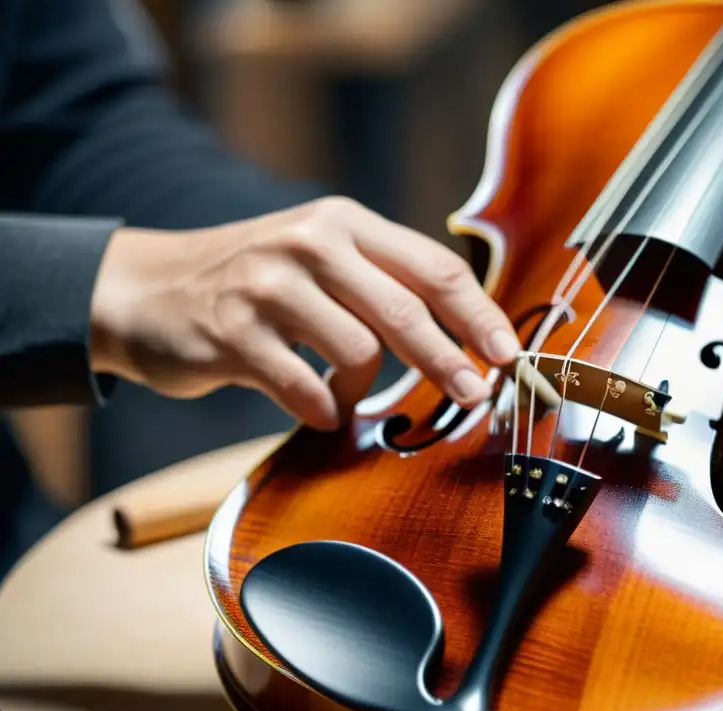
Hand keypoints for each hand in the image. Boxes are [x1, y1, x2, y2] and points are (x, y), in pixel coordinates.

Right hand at [89, 196, 520, 429]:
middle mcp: (309, 244)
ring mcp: (266, 286)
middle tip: (476, 396)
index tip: (508, 354)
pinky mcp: (231, 333)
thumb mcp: (321, 257)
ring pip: (357, 351)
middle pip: (405, 310)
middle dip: (448, 360)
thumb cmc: (258, 283)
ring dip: (362, 387)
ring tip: (344, 390)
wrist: (148, 289)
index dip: (478, 315)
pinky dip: (321, 408)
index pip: (433, 267)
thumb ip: (384, 282)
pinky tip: (319, 409)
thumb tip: (468, 333)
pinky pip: (302, 387)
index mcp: (344, 223)